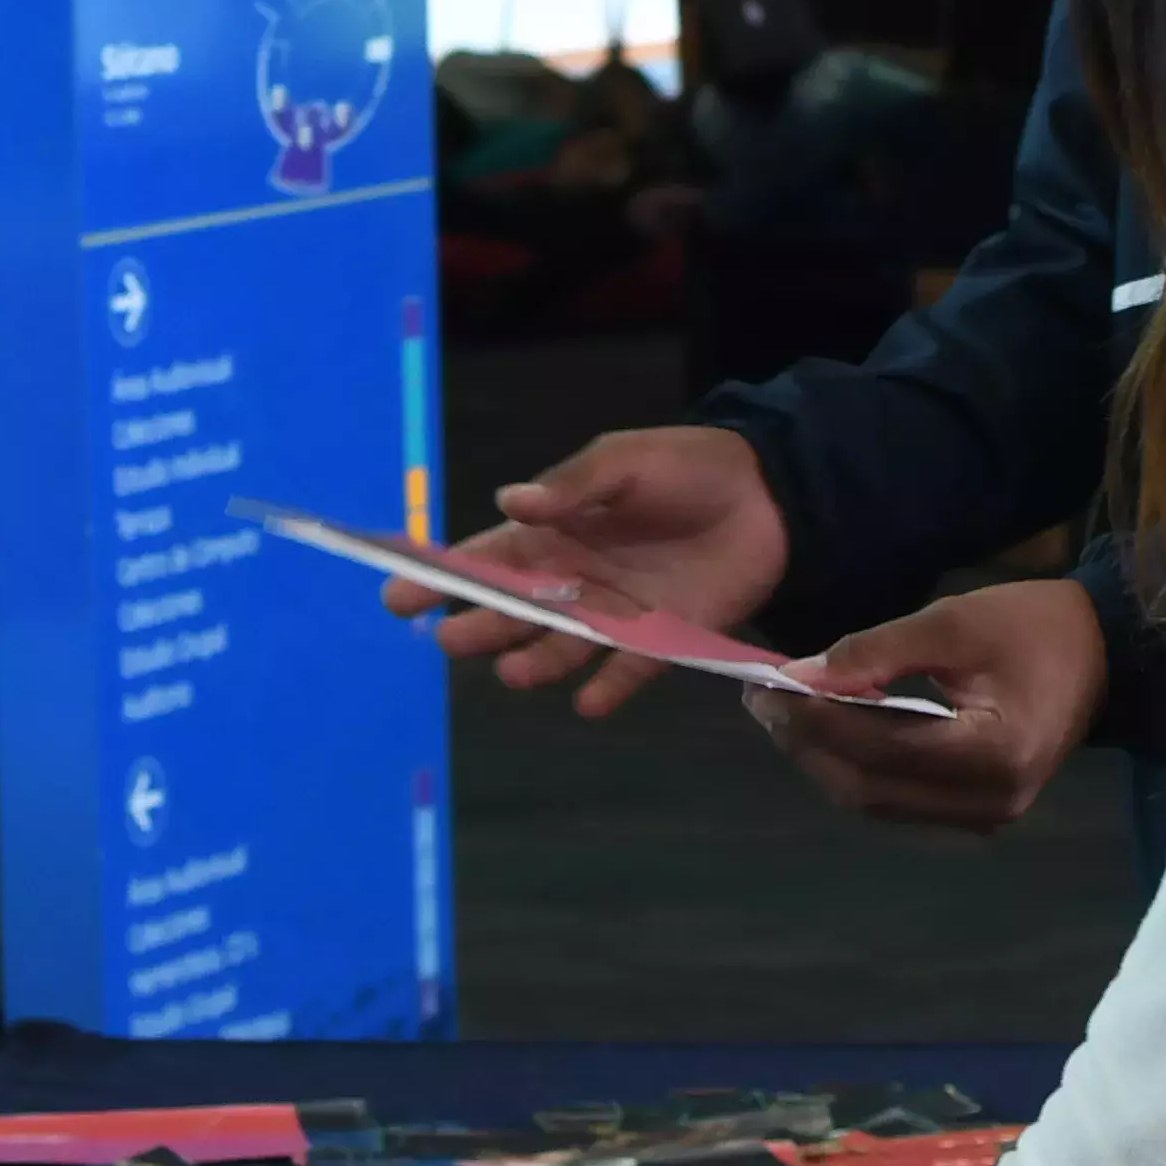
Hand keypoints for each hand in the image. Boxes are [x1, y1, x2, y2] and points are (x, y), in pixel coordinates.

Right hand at [396, 428, 788, 720]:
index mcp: (556, 531)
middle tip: (450, 641)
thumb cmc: (686, 468)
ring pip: (564, 645)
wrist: (768, 494)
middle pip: (517, 610)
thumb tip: (509, 500)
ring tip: (513, 672)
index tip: (398, 596)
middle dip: (481, 626)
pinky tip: (589, 703)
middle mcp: (577, 578)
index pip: (488, 557)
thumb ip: (572, 485)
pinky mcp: (666, 637)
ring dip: (536, 661)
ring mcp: (618, 612)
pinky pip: (630, 670)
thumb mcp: (625, 461)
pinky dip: (610, 687)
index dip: (443, 577)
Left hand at [745, 576, 1107, 834]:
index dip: (817, 721)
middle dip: (808, 744)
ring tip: (783, 711)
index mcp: (995, 754)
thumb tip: (803, 677)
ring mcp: (984, 816)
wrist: (1102, 654)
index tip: (767, 686)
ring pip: (877, 801)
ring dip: (824, 758)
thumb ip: (879, 650)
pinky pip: (897, 799)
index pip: (881, 746)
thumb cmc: (1033, 627)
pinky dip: (856, 766)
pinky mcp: (975, 812)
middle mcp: (989, 802)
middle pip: (870, 788)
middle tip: (762, 699)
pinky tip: (828, 729)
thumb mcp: (956, 620)